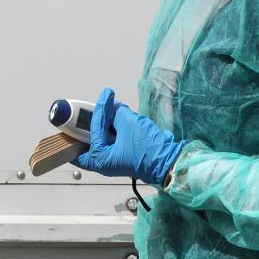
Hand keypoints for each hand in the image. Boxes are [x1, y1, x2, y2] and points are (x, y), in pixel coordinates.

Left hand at [70, 87, 184, 185]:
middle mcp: (103, 163)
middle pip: (89, 138)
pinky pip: (113, 141)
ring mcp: (113, 161)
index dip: (100, 110)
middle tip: (99, 107)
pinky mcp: (123, 157)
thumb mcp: (129, 123)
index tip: (106, 96)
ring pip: (101, 139)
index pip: (95, 128)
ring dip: (106, 125)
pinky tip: (121, 117)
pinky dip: (114, 130)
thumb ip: (117, 112)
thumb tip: (114, 108)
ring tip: (112, 108)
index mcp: (99, 158)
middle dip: (94, 122)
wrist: (169, 162)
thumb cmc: (146, 148)